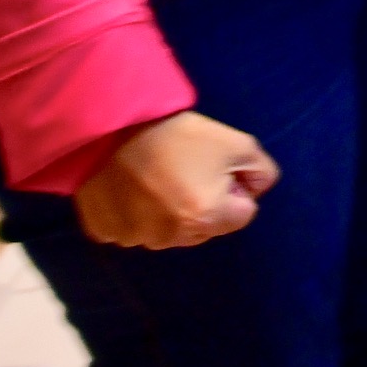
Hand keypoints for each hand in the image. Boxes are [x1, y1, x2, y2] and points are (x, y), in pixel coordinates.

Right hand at [75, 112, 276, 248]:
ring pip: (169, 231)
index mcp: (206, 219)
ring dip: (169, 212)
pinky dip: (135, 214)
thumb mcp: (239, 143)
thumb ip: (262, 172)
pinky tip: (131, 187)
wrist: (110, 127)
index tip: (215, 168)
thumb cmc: (178, 134)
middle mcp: (170, 238)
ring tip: (156, 176)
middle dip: (204, 204)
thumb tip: (254, 191)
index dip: (235, 188)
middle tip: (184, 170)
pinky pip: (133, 230)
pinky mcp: (105, 232)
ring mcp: (134, 239)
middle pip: (206, 227)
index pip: (242, 213)